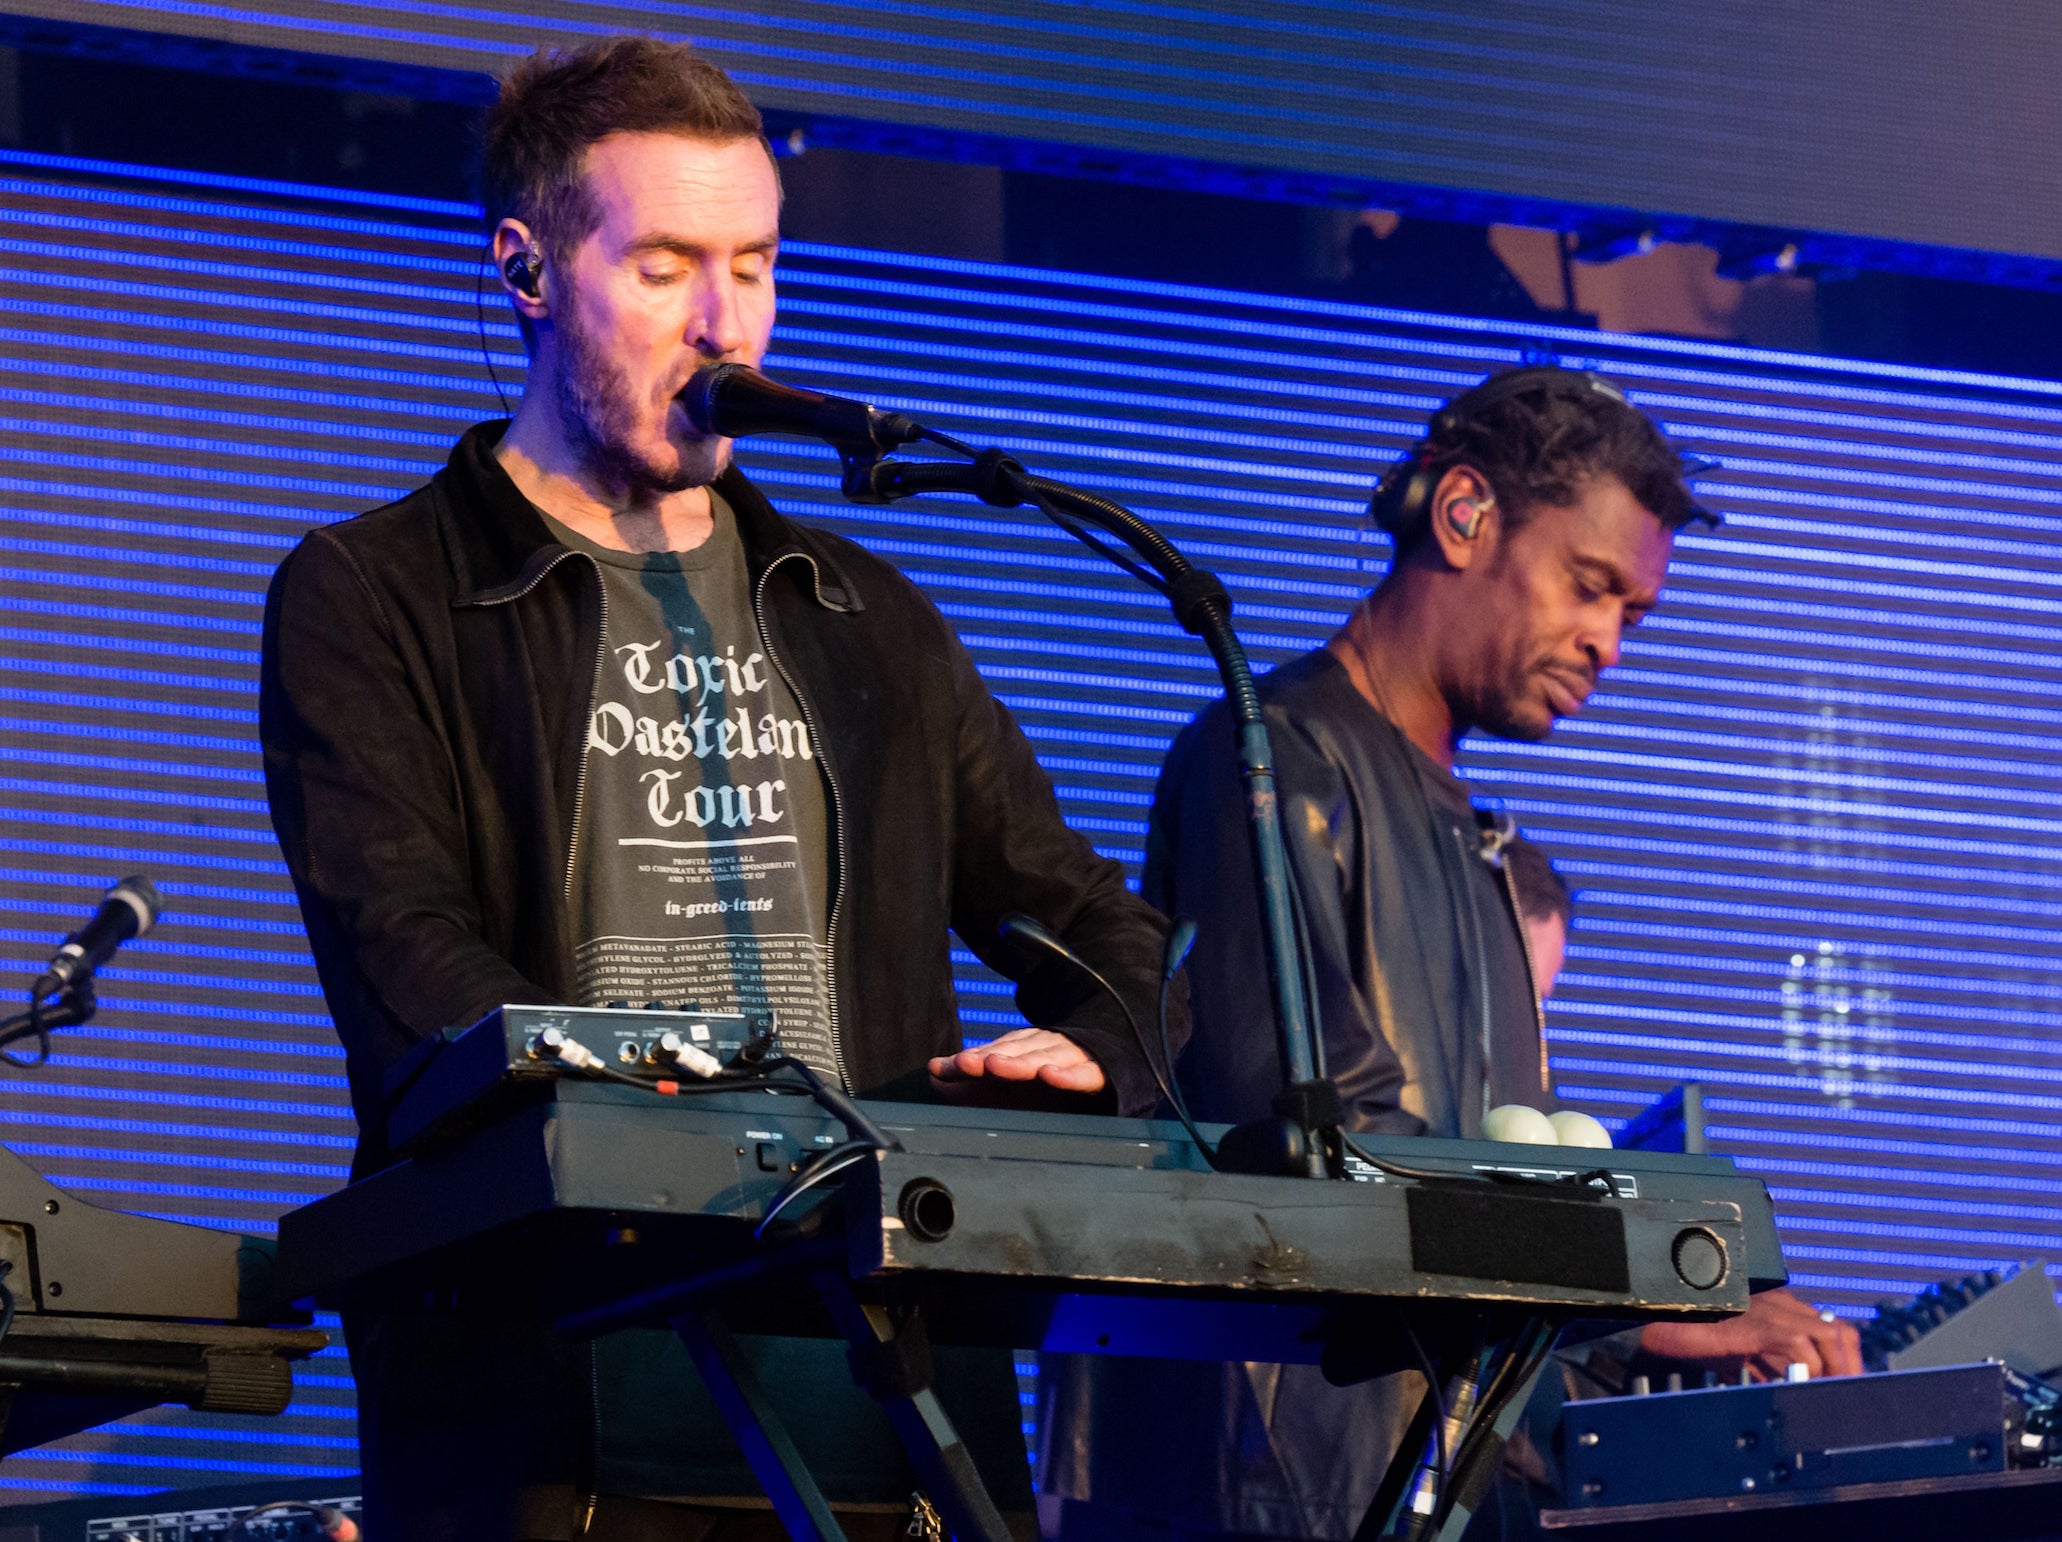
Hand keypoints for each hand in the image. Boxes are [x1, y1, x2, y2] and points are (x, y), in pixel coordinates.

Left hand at [927, 1028, 1106, 1103]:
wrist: (1110, 1068)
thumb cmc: (1051, 1080)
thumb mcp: (1009, 1083)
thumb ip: (970, 1081)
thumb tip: (933, 1071)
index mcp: (1022, 1049)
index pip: (992, 1052)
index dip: (969, 1060)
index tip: (944, 1068)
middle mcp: (1044, 1050)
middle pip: (1014, 1053)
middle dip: (989, 1058)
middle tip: (966, 1064)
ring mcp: (1071, 1060)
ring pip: (1044, 1058)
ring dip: (1020, 1062)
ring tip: (996, 1066)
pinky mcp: (1097, 1074)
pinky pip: (1083, 1074)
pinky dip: (1068, 1075)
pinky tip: (1050, 1075)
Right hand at [1639, 1287, 1862, 1380]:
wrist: (1651, 1318)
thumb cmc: (1686, 1332)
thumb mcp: (1736, 1352)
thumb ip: (1765, 1363)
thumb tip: (1793, 1388)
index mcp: (1775, 1308)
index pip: (1829, 1330)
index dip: (1844, 1361)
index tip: (1845, 1388)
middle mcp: (1777, 1304)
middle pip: (1838, 1330)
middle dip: (1849, 1367)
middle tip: (1845, 1396)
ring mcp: (1766, 1309)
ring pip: (1827, 1334)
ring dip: (1834, 1369)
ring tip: (1827, 1394)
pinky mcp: (1752, 1321)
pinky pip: (1796, 1343)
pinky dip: (1805, 1367)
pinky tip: (1797, 1383)